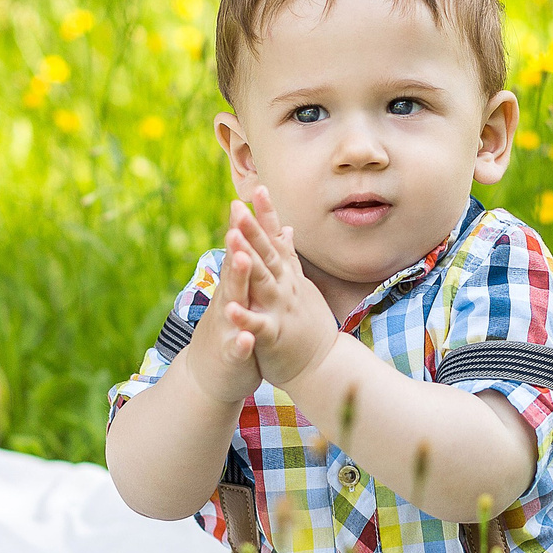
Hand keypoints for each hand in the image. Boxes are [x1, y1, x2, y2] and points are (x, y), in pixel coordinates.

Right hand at [178, 201, 267, 404]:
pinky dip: (240, 343)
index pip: (241, 252)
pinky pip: (235, 349)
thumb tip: (255, 236)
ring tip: (242, 261)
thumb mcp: (242, 297)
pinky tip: (246, 338)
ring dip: (236, 284)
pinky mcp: (229, 356)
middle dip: (237, 245)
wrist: (208, 378)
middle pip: (234, 271)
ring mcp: (226, 329)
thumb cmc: (230, 332)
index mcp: (235, 289)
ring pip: (232, 304)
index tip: (254, 195)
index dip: (247, 226)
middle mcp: (228, 303)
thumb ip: (248, 268)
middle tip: (239, 219)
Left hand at [222, 187, 340, 390]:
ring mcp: (280, 310)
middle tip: (238, 208)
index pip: (276, 239)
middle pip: (267, 255)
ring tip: (233, 241)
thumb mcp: (299, 284)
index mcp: (287, 276)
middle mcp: (285, 288)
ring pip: (263, 282)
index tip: (258, 188)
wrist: (321, 364)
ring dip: (248, 262)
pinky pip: (258, 325)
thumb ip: (289, 256)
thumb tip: (287, 227)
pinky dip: (245, 316)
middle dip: (253, 231)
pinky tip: (231, 307)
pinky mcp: (274, 335)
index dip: (267, 214)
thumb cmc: (307, 324)